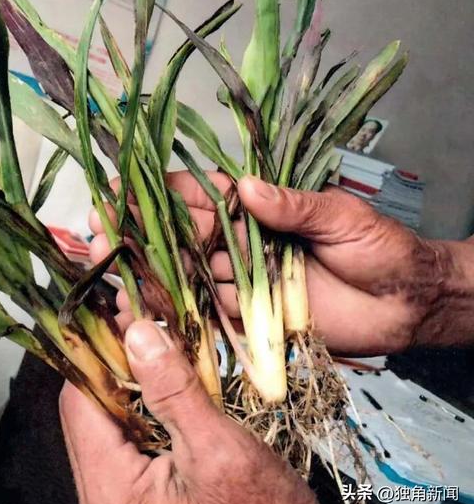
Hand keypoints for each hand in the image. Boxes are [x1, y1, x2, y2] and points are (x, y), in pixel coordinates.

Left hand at [59, 319, 319, 503]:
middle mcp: (104, 501)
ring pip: (112, 424)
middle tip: (148, 323)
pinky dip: (149, 409)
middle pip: (92, 412)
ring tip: (163, 347)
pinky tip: (172, 386)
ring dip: (135, 383)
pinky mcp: (141, 502)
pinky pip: (131, 443)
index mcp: (112, 494)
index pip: (80, 404)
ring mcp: (122, 503)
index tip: (126, 314)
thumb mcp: (222, 451)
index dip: (100, 351)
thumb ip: (175, 392)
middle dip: (119, 363)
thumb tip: (136, 333)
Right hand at [89, 173, 472, 354]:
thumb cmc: (381, 249)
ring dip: (144, 272)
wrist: (407, 305)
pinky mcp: (250, 316)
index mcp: (257, 207)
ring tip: (106, 271)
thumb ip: (294, 205)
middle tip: (97, 232)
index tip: (117, 190)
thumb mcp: (341, 216)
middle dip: (135, 232)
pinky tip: (140, 311)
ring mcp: (241, 279)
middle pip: (177, 234)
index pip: (197, 194)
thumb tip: (246, 186)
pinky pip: (205, 313)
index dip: (156, 192)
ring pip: (183, 274)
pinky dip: (173, 313)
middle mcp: (240, 240)